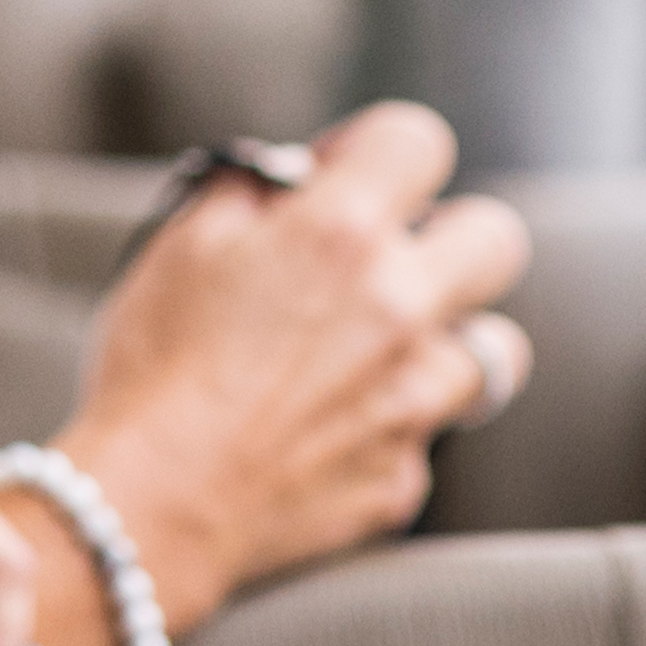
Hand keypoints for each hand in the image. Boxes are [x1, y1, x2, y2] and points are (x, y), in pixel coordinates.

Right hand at [47, 101, 529, 637]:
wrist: (148, 504)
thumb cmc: (152, 368)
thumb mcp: (180, 242)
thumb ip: (251, 190)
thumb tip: (293, 177)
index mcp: (341, 233)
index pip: (418, 141)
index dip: (377, 151)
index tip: (340, 181)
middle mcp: (398, 308)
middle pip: (496, 238)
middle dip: (452, 237)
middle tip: (394, 261)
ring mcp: (413, 400)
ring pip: (493, 349)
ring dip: (443, 341)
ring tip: (377, 354)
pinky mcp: (404, 476)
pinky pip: (429, 436)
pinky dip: (392, 426)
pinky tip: (329, 430)